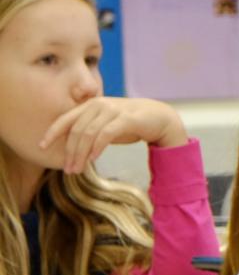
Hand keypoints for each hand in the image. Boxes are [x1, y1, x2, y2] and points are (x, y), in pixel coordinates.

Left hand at [40, 97, 187, 173]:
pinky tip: (93, 159)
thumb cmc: (132, 124)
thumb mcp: (107, 126)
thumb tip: (73, 147)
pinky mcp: (126, 119)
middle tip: (67, 169)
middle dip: (69, 151)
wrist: (160, 118)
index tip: (41, 147)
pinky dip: (97, 148)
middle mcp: (99, 105)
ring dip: (81, 154)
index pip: (65, 119)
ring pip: (88, 133)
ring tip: (78, 169)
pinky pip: (105, 134)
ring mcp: (112, 110)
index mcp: (91, 105)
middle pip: (76, 130)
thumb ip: (91, 131)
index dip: (52, 133)